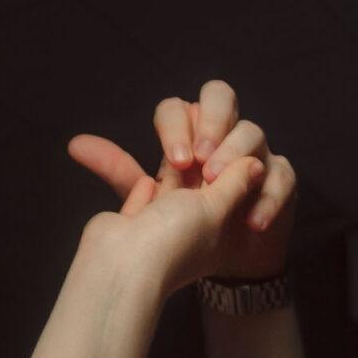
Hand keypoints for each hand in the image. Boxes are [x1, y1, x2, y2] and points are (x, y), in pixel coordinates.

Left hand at [69, 80, 296, 282]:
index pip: (180, 107)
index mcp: (189, 132)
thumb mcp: (152, 200)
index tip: (174, 164)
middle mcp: (222, 132)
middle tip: (202, 160)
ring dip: (236, 157)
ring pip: (253, 130)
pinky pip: (282, 175)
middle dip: (211, 123)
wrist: (227, 261)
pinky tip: (250, 221)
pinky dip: (267, 197)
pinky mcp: (281, 177)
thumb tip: (76, 144)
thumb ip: (120, 171)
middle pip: (221, 96)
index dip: (176, 128)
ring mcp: (256, 151)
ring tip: (220, 187)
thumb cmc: (188, 224)